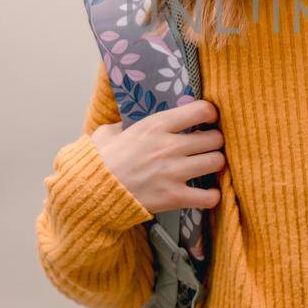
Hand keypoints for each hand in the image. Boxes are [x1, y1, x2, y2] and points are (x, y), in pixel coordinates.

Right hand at [91, 99, 224, 214]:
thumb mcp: (108, 133)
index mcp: (156, 126)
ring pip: (216, 162)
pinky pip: (209, 197)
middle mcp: (169, 147)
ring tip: (206, 166)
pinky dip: (212, 196)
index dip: (210, 114)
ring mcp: (174, 173)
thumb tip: (128, 124)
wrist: (91, 193)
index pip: (201, 110)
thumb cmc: (99, 161)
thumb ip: (124, 125)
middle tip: (207, 146)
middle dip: (214, 141)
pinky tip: (205, 193)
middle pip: (214, 138)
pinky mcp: (174, 197)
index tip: (208, 119)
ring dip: (214, 164)